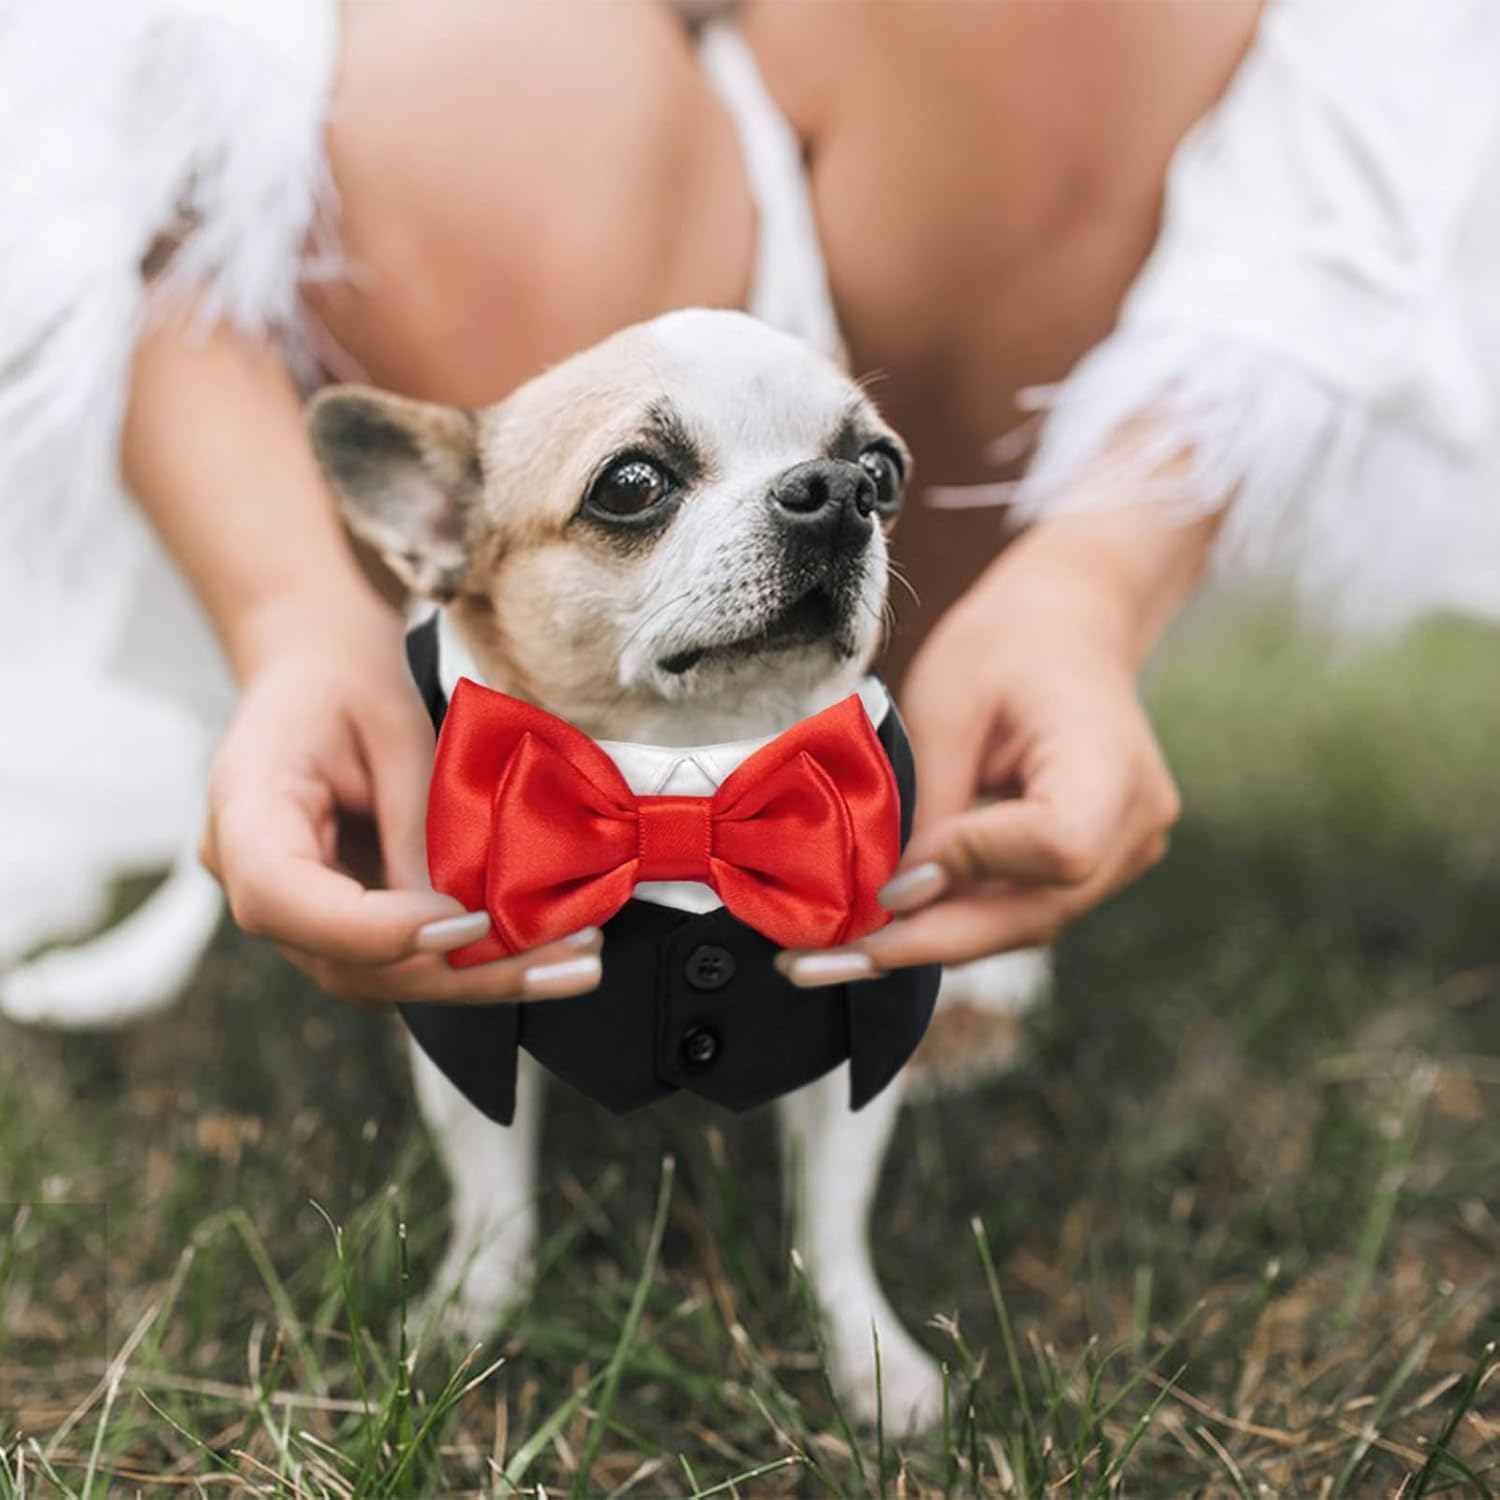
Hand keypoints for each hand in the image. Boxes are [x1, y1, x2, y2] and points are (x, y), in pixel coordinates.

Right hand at [201, 598, 601, 1004]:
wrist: (316, 669)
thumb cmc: (349, 679)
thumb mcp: (392, 723)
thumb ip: (417, 819)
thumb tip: (464, 915)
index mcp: (243, 812)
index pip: (284, 898)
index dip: (375, 929)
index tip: (469, 923)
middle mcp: (251, 880)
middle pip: (342, 963)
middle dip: (458, 973)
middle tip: (562, 962)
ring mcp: (292, 912)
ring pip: (377, 979)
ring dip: (479, 980)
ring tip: (575, 965)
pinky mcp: (336, 924)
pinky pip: (396, 962)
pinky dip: (470, 965)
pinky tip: (547, 956)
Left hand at [777, 506, 1205, 982]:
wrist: (1069, 625)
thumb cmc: (1005, 645)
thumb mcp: (946, 707)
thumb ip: (929, 806)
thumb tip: (892, 898)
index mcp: (1113, 762)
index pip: (1057, 848)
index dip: (971, 870)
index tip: (891, 879)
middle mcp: (1137, 822)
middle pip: (1039, 911)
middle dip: (929, 941)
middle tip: (826, 960)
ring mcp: (1127, 850)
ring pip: (1026, 922)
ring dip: (935, 941)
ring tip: (839, 953)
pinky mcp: (1099, 865)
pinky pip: (1024, 906)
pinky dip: (958, 918)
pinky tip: (889, 926)